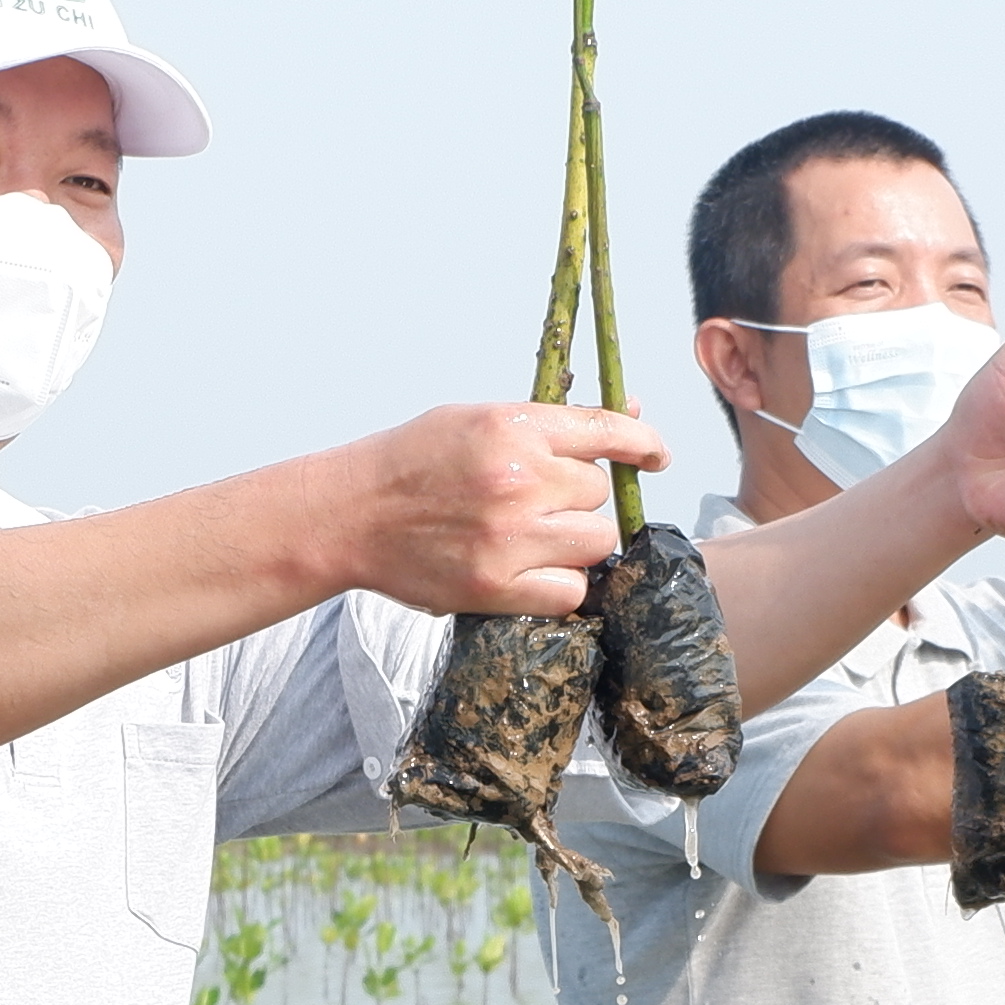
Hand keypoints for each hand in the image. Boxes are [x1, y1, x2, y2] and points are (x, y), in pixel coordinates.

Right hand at [334, 399, 654, 613]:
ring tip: (534, 536)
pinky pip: (570, 591)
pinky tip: (534, 571)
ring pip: (595, 542)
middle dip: (578, 497)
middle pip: (600, 493)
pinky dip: (562, 584)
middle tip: (537, 500)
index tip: (655, 456)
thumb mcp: (476, 419)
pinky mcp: (497, 587)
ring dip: (576, 540)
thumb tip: (631, 413)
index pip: (607, 432)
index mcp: (512, 428)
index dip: (642, 444)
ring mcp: (510, 538)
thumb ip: (551, 423)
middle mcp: (518, 480)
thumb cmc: (413, 462)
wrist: (349, 515)